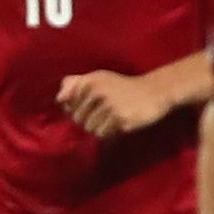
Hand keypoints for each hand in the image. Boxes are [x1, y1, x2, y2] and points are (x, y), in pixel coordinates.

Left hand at [57, 70, 172, 137]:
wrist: (154, 92)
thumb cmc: (122, 87)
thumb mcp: (98, 78)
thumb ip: (75, 83)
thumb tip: (59, 98)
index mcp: (90, 81)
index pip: (69, 107)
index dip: (79, 110)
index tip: (94, 105)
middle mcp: (97, 92)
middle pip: (78, 120)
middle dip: (89, 120)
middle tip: (106, 113)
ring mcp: (109, 106)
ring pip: (90, 129)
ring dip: (100, 128)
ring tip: (113, 117)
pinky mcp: (120, 120)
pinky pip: (103, 134)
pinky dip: (109, 132)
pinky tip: (120, 123)